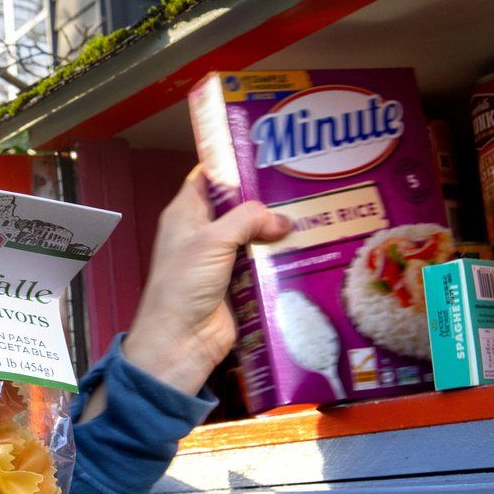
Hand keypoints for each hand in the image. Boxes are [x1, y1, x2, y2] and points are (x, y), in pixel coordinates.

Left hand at [120, 169, 292, 395]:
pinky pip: (263, 263)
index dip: (232, 163)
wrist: (181, 342)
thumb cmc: (184, 285)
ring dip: (277, 230)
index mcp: (186, 213)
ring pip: (255, 235)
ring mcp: (222, 259)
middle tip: (302, 182)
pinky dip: (280, 258)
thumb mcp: (212, 241)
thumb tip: (283, 220)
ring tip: (312, 212)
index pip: (209, 177)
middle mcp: (204, 232)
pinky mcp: (239, 283)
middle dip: (266, 198)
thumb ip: (247, 220)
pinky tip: (306, 247)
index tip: (266, 151)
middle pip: (238, 206)